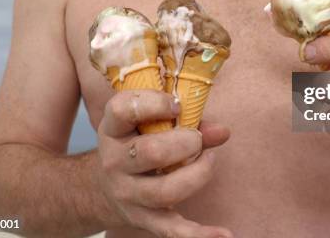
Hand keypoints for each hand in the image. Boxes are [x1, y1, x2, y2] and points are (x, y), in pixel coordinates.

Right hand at [97, 90, 231, 237]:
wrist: (104, 187)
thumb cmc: (137, 142)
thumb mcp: (147, 123)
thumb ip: (187, 119)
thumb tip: (223, 131)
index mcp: (113, 129)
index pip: (124, 110)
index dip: (155, 104)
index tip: (177, 106)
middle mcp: (115, 162)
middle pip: (151, 152)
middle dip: (186, 142)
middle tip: (197, 139)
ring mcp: (128, 194)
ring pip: (165, 191)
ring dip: (198, 174)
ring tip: (209, 160)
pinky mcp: (145, 219)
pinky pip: (172, 230)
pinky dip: (199, 234)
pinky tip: (225, 234)